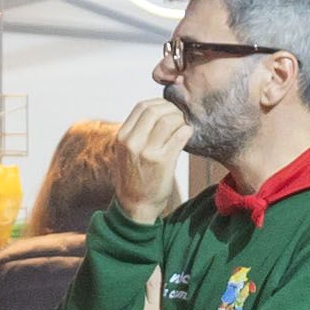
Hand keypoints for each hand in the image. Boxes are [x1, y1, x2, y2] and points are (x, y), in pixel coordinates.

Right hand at [113, 99, 196, 221]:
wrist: (135, 206)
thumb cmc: (134, 176)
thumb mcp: (126, 151)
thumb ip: (137, 132)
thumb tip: (159, 110)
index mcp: (122, 136)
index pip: (142, 106)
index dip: (159, 103)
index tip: (168, 109)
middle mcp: (132, 142)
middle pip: (155, 110)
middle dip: (171, 109)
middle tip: (180, 116)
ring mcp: (147, 152)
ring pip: (168, 120)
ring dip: (180, 120)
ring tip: (183, 126)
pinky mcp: (163, 161)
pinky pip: (179, 136)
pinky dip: (187, 131)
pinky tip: (187, 135)